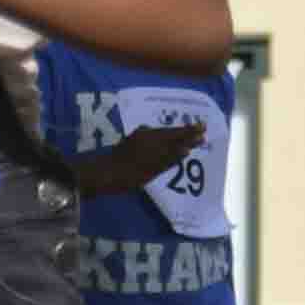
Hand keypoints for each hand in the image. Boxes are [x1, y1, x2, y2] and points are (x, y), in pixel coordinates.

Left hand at [90, 117, 207, 187]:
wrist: (101, 174)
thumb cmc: (127, 175)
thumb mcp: (151, 170)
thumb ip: (168, 159)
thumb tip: (186, 149)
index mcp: (153, 139)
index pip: (177, 134)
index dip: (190, 133)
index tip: (203, 129)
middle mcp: (147, 134)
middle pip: (170, 132)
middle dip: (185, 132)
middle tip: (200, 129)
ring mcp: (138, 137)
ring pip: (161, 133)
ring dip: (174, 135)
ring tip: (187, 135)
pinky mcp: (131, 142)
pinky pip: (153, 136)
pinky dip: (163, 139)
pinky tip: (165, 141)